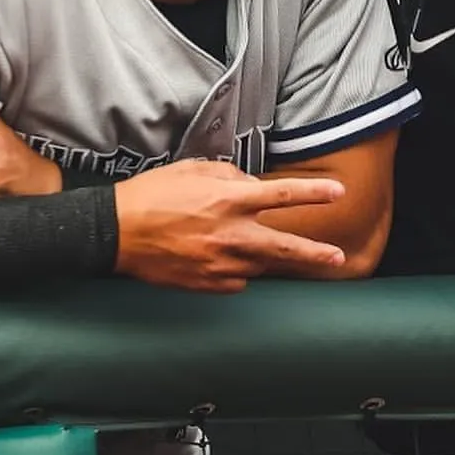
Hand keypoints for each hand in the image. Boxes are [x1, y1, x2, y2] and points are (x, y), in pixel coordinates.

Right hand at [113, 160, 345, 292]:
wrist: (116, 232)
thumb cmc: (152, 195)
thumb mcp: (193, 170)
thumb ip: (229, 176)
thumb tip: (252, 186)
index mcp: (229, 200)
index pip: (282, 195)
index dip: (314, 193)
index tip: (338, 192)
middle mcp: (231, 234)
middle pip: (286, 246)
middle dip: (315, 253)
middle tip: (338, 257)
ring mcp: (221, 263)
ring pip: (261, 264)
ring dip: (271, 258)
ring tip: (275, 254)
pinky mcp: (208, 284)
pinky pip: (237, 278)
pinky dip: (238, 268)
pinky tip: (222, 258)